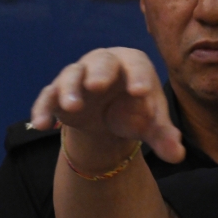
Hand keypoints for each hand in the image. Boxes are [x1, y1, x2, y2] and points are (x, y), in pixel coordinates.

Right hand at [31, 48, 184, 163]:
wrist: (109, 117)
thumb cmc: (136, 111)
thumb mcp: (152, 124)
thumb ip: (164, 136)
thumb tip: (177, 155)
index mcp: (133, 65)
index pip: (137, 65)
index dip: (138, 76)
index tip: (141, 92)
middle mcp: (104, 63)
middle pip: (101, 62)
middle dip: (99, 72)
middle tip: (98, 85)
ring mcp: (78, 76)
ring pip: (71, 76)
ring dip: (69, 90)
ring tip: (73, 107)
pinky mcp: (57, 94)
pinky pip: (47, 97)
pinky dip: (42, 108)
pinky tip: (41, 124)